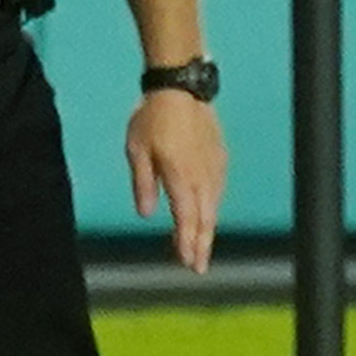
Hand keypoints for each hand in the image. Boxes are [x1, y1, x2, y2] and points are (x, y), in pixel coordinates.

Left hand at [127, 89, 225, 271]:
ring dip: (208, 228)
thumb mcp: (137, 150)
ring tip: (203, 246)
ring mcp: (213, 166)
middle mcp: (201, 176)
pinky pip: (218, 190)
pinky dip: (213, 207)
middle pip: (205, 217)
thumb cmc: (152, 118)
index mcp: (180, 176)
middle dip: (201, 244)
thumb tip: (146, 213)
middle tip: (198, 267)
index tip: (188, 262)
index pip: (185, 217)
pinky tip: (210, 213)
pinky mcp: (219, 157)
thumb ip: (143, 183)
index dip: (187, 242)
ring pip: (214, 205)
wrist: (180, 88)